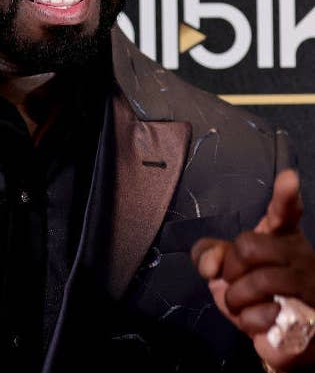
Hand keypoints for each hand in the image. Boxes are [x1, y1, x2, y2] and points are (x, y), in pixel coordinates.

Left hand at [191, 170, 314, 371]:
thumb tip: (210, 266)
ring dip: (238, 298)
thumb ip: (209, 255)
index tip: (289, 178)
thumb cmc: (252, 291)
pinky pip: (270, 317)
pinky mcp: (312, 319)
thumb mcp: (225, 268)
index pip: (285, 211)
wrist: (278, 335)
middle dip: (230, 267)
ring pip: (262, 281)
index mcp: (280, 236)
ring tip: (242, 305)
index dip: (286, 196)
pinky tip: (260, 324)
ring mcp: (309, 286)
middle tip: (232, 282)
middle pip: (249, 246)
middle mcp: (299, 255)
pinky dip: (252, 323)